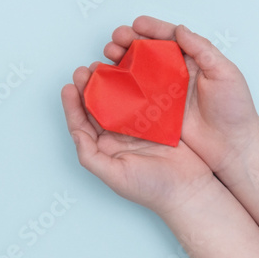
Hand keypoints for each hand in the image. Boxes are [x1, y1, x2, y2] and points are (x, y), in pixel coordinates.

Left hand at [61, 63, 213, 215]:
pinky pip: (140, 98)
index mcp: (105, 149)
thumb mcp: (116, 176)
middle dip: (88, 88)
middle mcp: (117, 136)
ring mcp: (137, 126)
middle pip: (97, 107)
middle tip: (85, 70)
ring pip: (117, 99)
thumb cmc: (153, 189)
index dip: (73, 105)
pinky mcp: (156, 118)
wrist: (190, 190)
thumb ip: (91, 157)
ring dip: (109, 83)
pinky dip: (133, 85)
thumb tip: (75, 134)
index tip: (69, 87)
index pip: (82, 124)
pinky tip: (130, 73)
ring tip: (103, 67)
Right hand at [103, 16, 258, 175]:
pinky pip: (137, 95)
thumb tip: (180, 29)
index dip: (152, 29)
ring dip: (123, 60)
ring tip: (108, 55)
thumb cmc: (235, 110)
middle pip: (149, 51)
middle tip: (116, 38)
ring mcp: (166, 92)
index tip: (136, 23)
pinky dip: (123, 86)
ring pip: (139, 71)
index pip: (170, 38)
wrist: (233, 147)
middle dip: (130, 41)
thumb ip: (202, 49)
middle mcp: (176, 73)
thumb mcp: (224, 73)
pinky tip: (111, 81)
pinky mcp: (158, 111)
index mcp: (193, 60)